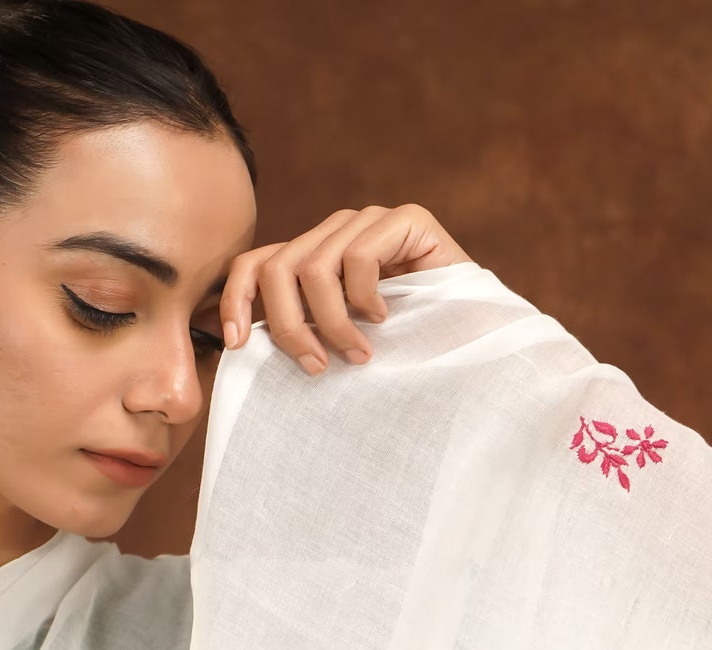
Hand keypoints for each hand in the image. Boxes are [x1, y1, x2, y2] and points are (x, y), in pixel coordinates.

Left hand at [220, 203, 471, 374]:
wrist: (475, 344)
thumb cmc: (401, 355)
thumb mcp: (335, 347)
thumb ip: (299, 334)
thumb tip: (240, 348)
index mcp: (313, 258)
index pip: (255, 263)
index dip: (236, 301)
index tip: (238, 345)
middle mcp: (337, 232)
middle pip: (279, 269)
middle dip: (289, 328)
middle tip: (317, 367)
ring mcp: (371, 222)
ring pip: (314, 268)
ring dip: (332, 324)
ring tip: (359, 354)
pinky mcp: (406, 220)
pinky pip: (358, 258)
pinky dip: (365, 298)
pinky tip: (386, 318)